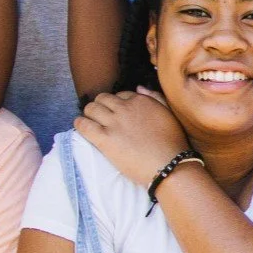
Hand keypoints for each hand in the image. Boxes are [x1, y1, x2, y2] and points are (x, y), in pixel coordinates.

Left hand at [75, 88, 189, 188]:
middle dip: (100, 106)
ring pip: (90, 109)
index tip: (117, 113)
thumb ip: (155, 97)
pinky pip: (84, 125)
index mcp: (141, 101)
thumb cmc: (173, 142)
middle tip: (101, 117)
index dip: (117, 104)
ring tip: (91, 121)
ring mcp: (114, 123)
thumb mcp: (169, 113)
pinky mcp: (105, 139)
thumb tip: (138, 88)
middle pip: (102, 99)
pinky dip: (79, 124)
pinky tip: (81, 126)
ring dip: (89, 113)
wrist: (169, 164)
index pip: (120, 95)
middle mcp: (125, 108)